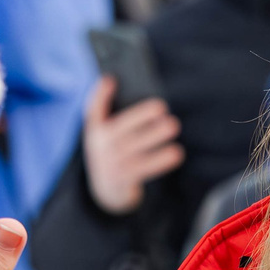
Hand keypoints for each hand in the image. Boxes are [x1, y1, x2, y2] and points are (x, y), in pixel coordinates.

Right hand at [81, 76, 182, 215]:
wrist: (105, 190)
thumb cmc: (110, 150)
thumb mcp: (101, 131)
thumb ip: (103, 107)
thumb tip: (110, 79)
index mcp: (96, 132)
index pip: (93, 111)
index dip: (99, 95)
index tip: (112, 79)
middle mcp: (102, 148)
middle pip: (122, 130)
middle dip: (142, 118)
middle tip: (163, 110)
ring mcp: (113, 165)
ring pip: (136, 149)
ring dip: (155, 137)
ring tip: (172, 126)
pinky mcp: (126, 179)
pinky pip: (145, 169)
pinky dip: (161, 161)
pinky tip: (176, 153)